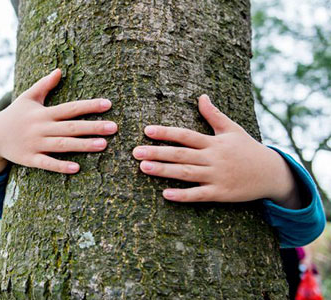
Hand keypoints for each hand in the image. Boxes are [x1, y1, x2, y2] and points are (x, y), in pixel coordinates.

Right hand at [0, 69, 117, 174]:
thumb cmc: (15, 115)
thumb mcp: (28, 97)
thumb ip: (44, 85)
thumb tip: (59, 70)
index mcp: (44, 113)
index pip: (70, 108)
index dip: (89, 106)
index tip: (108, 104)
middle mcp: (41, 128)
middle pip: (71, 127)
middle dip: (93, 127)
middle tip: (114, 127)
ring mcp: (35, 144)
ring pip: (62, 145)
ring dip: (83, 145)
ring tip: (103, 145)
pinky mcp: (29, 159)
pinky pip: (47, 163)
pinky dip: (60, 166)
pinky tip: (77, 168)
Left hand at [132, 94, 301, 208]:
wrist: (272, 173)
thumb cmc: (248, 149)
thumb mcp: (232, 129)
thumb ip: (214, 115)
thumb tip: (201, 96)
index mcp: (214, 142)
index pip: (186, 135)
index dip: (166, 133)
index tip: (147, 130)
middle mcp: (213, 158)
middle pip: (181, 154)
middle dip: (157, 152)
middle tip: (135, 151)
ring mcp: (216, 177)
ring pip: (186, 173)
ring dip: (163, 171)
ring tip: (143, 168)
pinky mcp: (220, 194)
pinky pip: (199, 195)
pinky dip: (183, 195)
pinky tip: (165, 194)